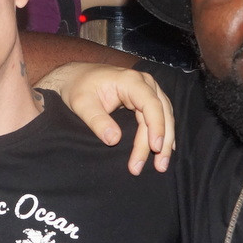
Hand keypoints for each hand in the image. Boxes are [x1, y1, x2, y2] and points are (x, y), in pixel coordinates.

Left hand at [34, 62, 173, 174]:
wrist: (76, 76)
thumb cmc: (78, 87)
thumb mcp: (82, 104)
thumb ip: (97, 121)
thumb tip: (114, 140)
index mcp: (130, 80)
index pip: (151, 104)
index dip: (156, 126)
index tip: (154, 148)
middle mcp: (144, 83)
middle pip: (161, 113)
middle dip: (162, 140)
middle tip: (159, 166)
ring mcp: (148, 89)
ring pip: (164, 116)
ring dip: (165, 141)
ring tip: (161, 165)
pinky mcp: (146, 98)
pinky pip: (160, 116)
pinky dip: (163, 133)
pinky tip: (165, 149)